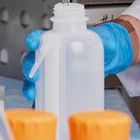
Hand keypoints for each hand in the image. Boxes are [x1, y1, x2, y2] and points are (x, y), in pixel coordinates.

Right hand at [21, 23, 135, 101]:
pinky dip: (38, 97)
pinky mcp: (57, 83)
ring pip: (34, 75)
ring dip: (29, 84)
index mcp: (60, 39)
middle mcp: (53, 54)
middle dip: (29, 66)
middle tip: (34, 75)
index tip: (33, 43)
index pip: (42, 37)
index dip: (34, 39)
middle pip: (32, 57)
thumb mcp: (105, 40)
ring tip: (32, 93)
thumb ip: (108, 41)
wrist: (108, 58)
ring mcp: (53, 69)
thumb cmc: (101, 44)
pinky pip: (43, 90)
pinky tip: (38, 102)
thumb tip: (110, 45)